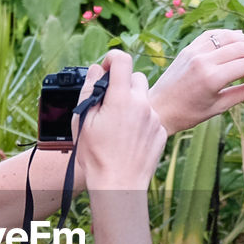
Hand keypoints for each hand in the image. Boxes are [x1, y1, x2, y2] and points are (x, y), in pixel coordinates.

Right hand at [76, 51, 166, 191]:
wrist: (118, 184)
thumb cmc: (96, 156)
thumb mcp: (83, 120)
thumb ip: (89, 90)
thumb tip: (96, 71)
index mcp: (121, 98)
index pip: (122, 60)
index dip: (112, 59)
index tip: (106, 68)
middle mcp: (142, 105)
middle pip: (136, 78)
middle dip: (123, 84)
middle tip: (110, 102)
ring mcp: (154, 119)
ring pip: (144, 99)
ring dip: (133, 104)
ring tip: (118, 126)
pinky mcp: (161, 133)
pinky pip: (151, 118)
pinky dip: (141, 122)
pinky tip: (129, 139)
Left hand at [148, 30, 243, 133]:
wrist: (158, 108)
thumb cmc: (188, 113)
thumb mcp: (218, 107)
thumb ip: (243, 94)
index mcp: (211, 78)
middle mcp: (203, 60)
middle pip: (240, 48)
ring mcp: (194, 51)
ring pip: (228, 37)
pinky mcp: (188, 48)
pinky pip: (213, 35)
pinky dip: (229, 35)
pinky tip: (240, 39)